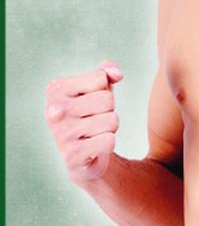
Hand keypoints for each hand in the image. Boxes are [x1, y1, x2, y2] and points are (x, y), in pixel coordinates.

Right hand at [44, 60, 122, 185]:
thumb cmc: (91, 113)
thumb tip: (117, 74)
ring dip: (110, 128)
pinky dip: (108, 144)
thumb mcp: (99, 87)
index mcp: (56, 88)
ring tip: (94, 132)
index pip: (100, 78)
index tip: (91, 101)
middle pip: (107, 99)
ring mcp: (61, 133)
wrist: (83, 154)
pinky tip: (93, 147)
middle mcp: (54, 110)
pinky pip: (109, 141)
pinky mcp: (72, 155)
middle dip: (109, 110)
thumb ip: (108, 70)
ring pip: (111, 120)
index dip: (104, 89)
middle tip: (95, 119)